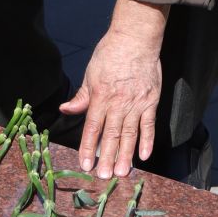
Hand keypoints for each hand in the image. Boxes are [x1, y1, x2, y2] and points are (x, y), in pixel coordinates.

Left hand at [59, 0, 166, 177]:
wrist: (136, 39)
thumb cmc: (110, 53)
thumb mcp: (91, 73)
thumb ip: (82, 96)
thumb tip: (66, 109)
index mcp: (100, 97)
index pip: (92, 128)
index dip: (88, 148)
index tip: (85, 165)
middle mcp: (118, 103)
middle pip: (111, 135)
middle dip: (107, 158)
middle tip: (104, 177)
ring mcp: (136, 103)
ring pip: (130, 134)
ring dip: (126, 155)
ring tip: (122, 173)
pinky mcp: (151, 100)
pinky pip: (149, 124)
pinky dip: (147, 140)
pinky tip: (144, 155)